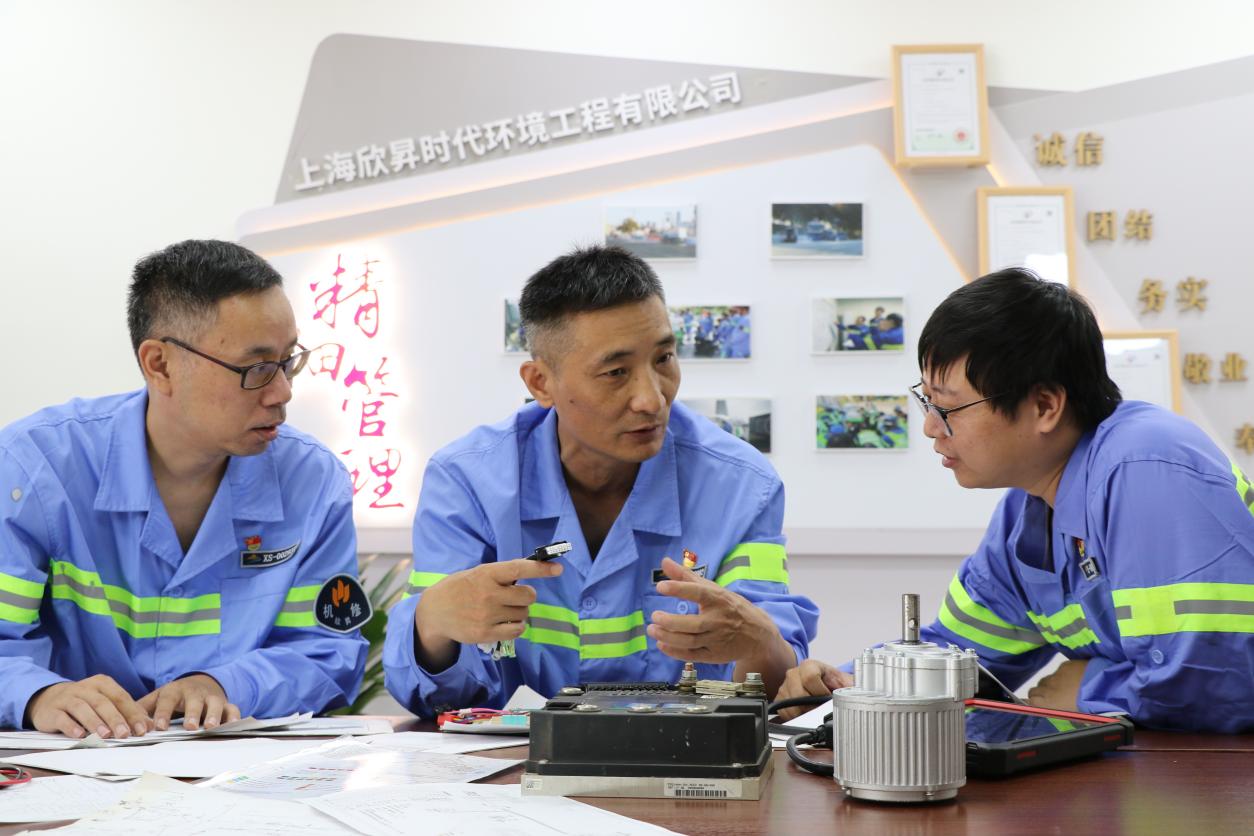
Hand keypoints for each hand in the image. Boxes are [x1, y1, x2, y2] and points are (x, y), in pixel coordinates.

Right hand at [26, 674, 150, 738]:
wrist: (47, 699)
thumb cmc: (84, 703)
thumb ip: (124, 712)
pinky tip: (80, 735)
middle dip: (116, 719)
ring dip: (95, 722)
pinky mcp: (52, 711)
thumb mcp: (104, 702)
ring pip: (83, 708)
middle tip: (125, 734)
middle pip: (103, 703)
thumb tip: (147, 726)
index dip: (133, 713)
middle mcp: (85, 688)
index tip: (142, 729)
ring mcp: (67, 698)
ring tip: (105, 735)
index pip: (121, 698)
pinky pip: (62, 718)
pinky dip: (71, 727)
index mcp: (102, 684)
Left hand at [138, 674, 239, 730]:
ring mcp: (211, 697)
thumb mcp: (157, 698)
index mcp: (174, 691)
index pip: (167, 701)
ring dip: (214, 714)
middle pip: (194, 701)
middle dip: (193, 713)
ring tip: (211, 727)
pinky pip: (232, 708)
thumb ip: (142, 710)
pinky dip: (234, 716)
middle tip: (190, 727)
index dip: (163, 713)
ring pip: (215, 704)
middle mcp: (195, 693)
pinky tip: (233, 725)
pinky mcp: (225, 704)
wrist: (200, 683)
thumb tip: (124, 724)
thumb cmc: (175, 696)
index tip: (159, 727)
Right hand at [414, 559, 562, 668]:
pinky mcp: (485, 633)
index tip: (558, 569)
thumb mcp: (476, 574)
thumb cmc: (459, 588)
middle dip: (526, 596)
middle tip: (514, 597)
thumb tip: (529, 574)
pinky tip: (505, 622)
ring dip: (519, 612)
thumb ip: (500, 575)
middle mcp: (488, 593)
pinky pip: (516, 630)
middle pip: (528, 596)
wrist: (434, 611)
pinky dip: (516, 626)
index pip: (519, 568)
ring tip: (504, 610)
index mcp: (486, 573)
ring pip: (523, 613)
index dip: (541, 569)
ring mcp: (487, 615)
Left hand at [647, 557, 781, 663]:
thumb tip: (664, 561)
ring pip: (690, 641)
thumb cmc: (730, 607)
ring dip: (669, 637)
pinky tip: (662, 644)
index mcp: (719, 599)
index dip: (679, 589)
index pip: (699, 593)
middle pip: (693, 624)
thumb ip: (686, 576)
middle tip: (654, 616)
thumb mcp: (713, 588)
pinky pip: (692, 655)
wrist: (757, 634)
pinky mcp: (714, 655)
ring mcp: (717, 639)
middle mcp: (718, 620)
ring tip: (652, 629)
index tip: (660, 587)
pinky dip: (675, 651)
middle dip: (670, 621)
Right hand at [775, 660, 853, 719]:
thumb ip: (851, 685)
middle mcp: (794, 674)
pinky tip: (805, 714)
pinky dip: (795, 717)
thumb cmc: (832, 682)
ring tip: (814, 712)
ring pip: (790, 706)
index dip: (820, 691)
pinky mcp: (780, 698)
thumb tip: (859, 692)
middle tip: (822, 709)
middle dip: (813, 706)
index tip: (828, 698)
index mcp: (809, 666)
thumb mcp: (844, 681)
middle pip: (798, 694)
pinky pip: (784, 713)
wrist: (822, 684)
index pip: (810, 677)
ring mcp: (785, 686)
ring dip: (804, 713)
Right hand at [1027, 659, 1088, 711]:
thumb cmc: (1090, 707)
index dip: (1034, 702)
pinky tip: (1075, 678)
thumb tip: (1056, 710)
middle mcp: (1048, 687)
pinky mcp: (1065, 665)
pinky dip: (1063, 674)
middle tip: (1051, 697)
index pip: (1031, 701)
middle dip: (1040, 693)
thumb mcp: (1074, 715)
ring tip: (1065, 688)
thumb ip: (1060, 711)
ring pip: (1047, 679)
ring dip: (1051, 684)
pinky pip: (1059, 670)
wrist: (1104, 687)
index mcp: (1049, 703)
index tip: (1039, 704)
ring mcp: (1056, 675)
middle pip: (1034, 689)